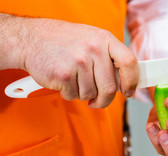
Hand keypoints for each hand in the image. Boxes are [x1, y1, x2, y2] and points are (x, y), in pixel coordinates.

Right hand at [17, 16, 138, 107]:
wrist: (31, 38)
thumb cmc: (64, 41)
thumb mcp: (92, 39)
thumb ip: (109, 57)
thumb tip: (125, 81)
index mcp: (104, 39)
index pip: (129, 63)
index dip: (132, 81)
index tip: (128, 92)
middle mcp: (93, 49)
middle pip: (109, 88)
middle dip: (104, 100)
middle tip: (98, 101)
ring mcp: (78, 62)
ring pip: (91, 94)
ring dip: (83, 94)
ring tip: (74, 79)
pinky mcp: (63, 75)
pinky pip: (74, 95)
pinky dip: (69, 93)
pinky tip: (63, 80)